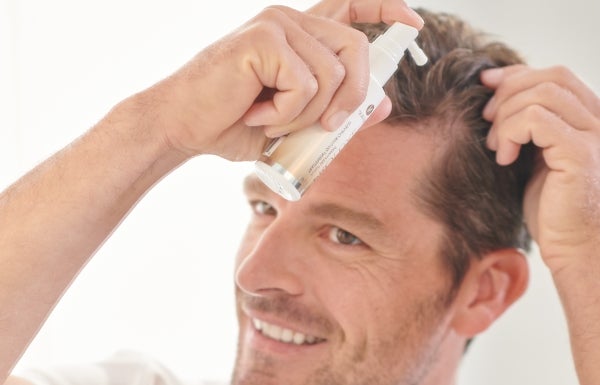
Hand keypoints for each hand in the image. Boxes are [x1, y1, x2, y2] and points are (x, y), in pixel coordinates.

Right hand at [139, 1, 418, 161]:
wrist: (184, 126)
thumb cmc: (234, 123)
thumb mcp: (296, 123)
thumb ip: (338, 112)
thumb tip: (385, 106)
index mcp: (298, 36)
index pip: (350, 5)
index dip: (385, 9)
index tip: (414, 22)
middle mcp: (290, 21)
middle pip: (356, 50)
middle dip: (350, 99)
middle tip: (324, 127)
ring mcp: (277, 25)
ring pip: (331, 75)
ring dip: (307, 114)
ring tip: (270, 120)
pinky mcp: (264, 38)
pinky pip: (304, 84)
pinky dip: (286, 114)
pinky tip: (257, 114)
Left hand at [481, 65, 599, 273]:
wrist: (574, 247)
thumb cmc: (551, 207)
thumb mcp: (533, 155)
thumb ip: (524, 124)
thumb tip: (492, 86)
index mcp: (588, 118)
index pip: (554, 75)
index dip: (515, 75)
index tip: (485, 86)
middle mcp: (598, 121)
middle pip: (549, 77)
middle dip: (507, 94)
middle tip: (487, 122)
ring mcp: (594, 136)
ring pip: (540, 94)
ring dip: (506, 117)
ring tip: (496, 147)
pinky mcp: (580, 154)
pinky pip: (536, 119)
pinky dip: (511, 132)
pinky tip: (505, 158)